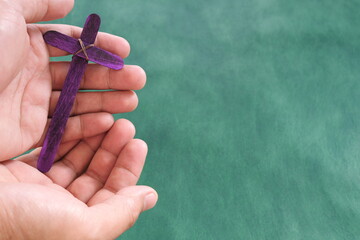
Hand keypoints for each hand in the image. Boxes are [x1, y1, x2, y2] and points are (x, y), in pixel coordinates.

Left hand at [0, 0, 145, 159]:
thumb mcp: (4, 13)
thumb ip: (37, 2)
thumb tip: (70, 0)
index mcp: (26, 44)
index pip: (73, 44)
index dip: (101, 47)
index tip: (125, 51)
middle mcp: (32, 73)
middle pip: (82, 74)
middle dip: (112, 75)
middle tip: (138, 79)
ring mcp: (33, 103)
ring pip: (79, 101)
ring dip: (108, 100)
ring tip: (133, 101)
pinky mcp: (32, 131)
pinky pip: (66, 127)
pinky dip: (89, 124)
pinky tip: (109, 120)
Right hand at [0, 119, 157, 239]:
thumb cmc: (28, 224)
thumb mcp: (83, 227)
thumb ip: (120, 213)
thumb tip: (150, 196)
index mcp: (78, 224)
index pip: (113, 194)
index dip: (127, 168)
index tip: (138, 143)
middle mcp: (61, 207)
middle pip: (95, 173)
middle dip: (112, 149)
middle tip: (126, 125)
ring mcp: (41, 189)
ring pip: (76, 159)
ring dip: (94, 139)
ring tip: (112, 119)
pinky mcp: (22, 171)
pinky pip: (53, 150)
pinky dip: (69, 135)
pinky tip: (83, 121)